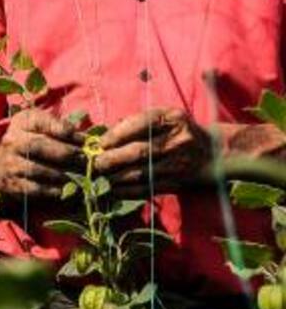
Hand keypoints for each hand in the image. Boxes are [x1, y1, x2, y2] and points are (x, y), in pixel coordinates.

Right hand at [0, 109, 83, 200]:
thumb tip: (91, 140)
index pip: (39, 120)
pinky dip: (50, 191)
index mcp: (21, 123)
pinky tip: (65, 192)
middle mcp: (11, 141)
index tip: (82, 138)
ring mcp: (8, 163)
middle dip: (65, 154)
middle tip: (87, 162)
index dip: (60, 128)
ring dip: (61, 175)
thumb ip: (60, 130)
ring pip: (35, 168)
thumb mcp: (36, 128)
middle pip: (37, 145)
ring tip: (81, 180)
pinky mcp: (9, 184)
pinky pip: (31, 188)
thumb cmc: (24, 145)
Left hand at [93, 108, 211, 195]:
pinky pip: (148, 188)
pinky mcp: (178, 183)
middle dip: (111, 159)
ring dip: (115, 177)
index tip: (100, 143)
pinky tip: (113, 189)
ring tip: (100, 177)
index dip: (117, 134)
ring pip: (141, 173)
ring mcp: (179, 163)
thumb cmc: (178, 131)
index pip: (141, 124)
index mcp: (173, 119)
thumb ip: (137, 121)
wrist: (214, 153)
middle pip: (139, 151)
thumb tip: (104, 134)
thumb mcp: (165, 117)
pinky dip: (127, 191)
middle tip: (95, 163)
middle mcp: (178, 140)